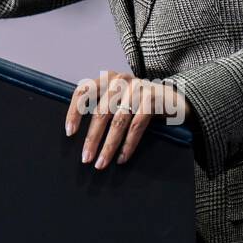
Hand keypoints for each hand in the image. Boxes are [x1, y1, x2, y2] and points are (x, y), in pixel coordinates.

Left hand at [64, 70, 189, 168]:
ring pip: (119, 121)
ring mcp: (138, 88)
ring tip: (101, 163)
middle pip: (101, 112)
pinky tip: (121, 159)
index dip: (74, 112)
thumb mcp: (118, 98)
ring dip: (109, 146)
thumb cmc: (137, 102)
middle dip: (92, 138)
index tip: (69, 132)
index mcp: (107, 78)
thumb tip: (77, 133)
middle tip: (85, 158)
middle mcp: (121, 80)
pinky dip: (128, 144)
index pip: (84, 92)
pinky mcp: (152, 100)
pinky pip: (137, 126)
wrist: (173, 98)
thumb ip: (101, 106)